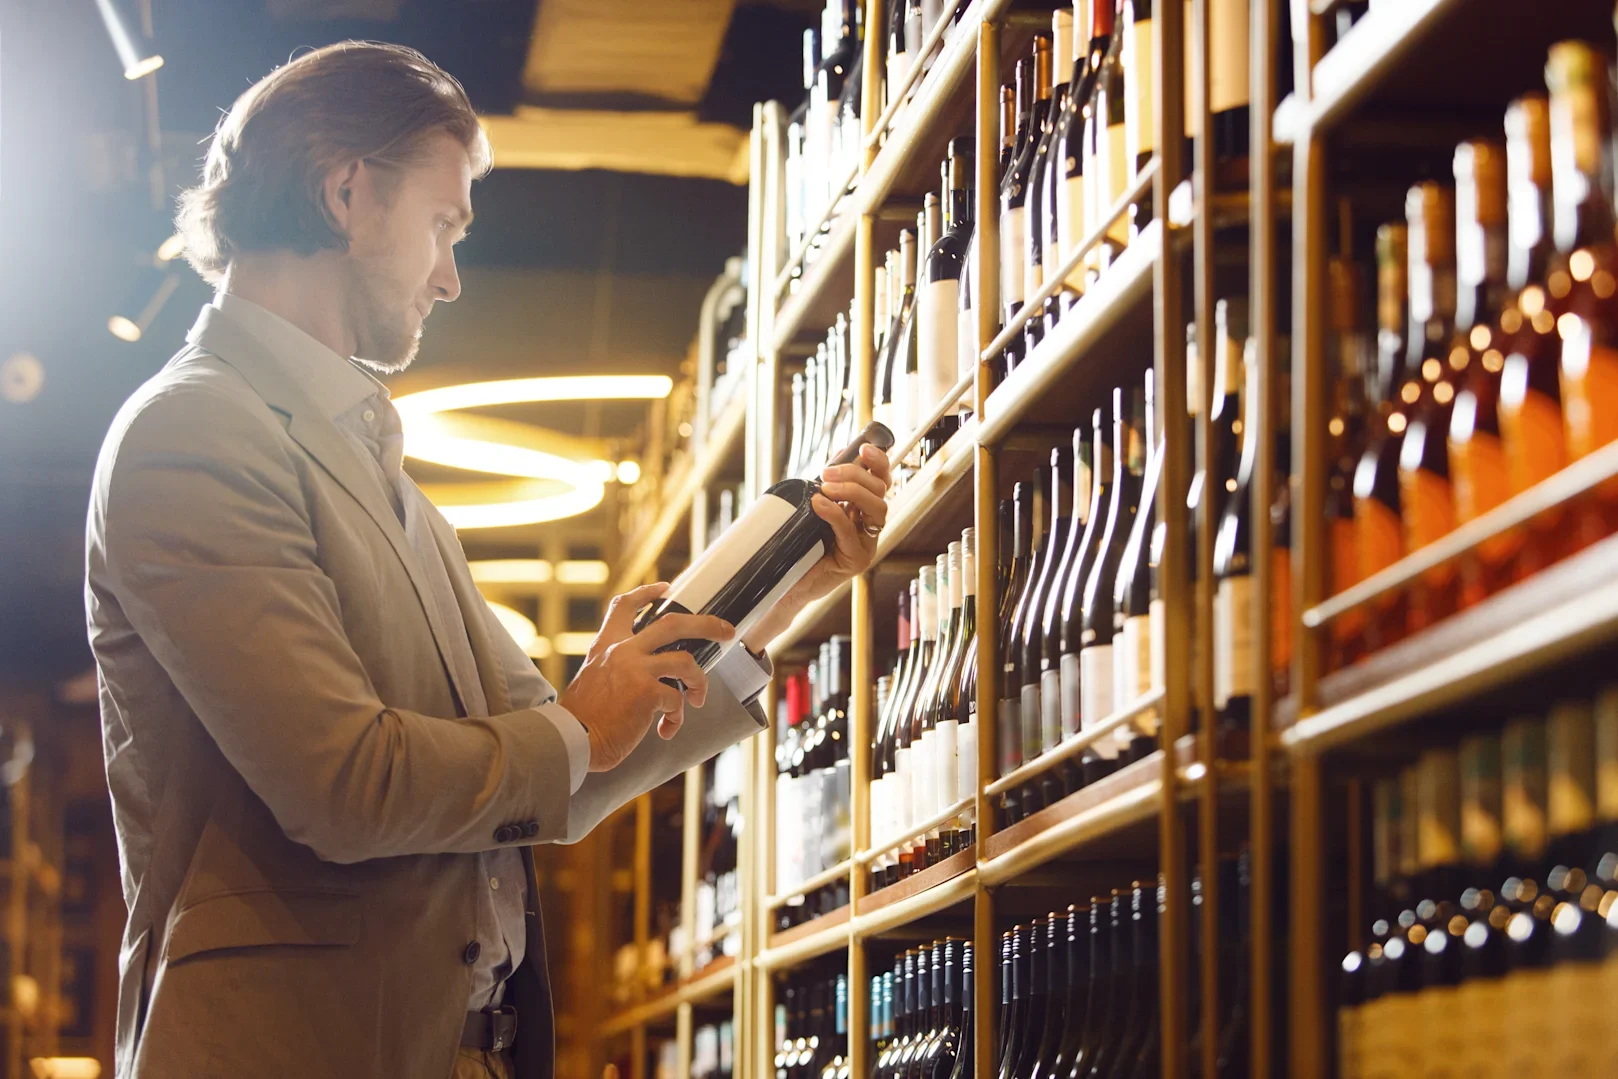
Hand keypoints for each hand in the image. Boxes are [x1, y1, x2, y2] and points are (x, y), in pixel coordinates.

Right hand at [560, 583, 735, 770]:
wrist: (570, 739)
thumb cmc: (583, 718)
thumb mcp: (593, 678)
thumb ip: (617, 668)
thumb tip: (650, 677)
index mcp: (605, 645)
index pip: (623, 606)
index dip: (646, 593)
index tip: (665, 588)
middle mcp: (622, 650)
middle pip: (673, 623)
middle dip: (706, 624)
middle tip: (725, 630)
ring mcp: (635, 669)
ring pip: (686, 662)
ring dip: (699, 682)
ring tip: (697, 698)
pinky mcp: (646, 692)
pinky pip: (677, 700)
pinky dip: (676, 717)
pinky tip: (665, 730)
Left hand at [743, 443, 892, 651]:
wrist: (787, 581)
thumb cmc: (801, 545)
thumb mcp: (815, 508)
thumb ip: (829, 484)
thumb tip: (839, 453)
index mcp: (864, 509)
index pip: (882, 481)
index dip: (879, 462)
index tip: (863, 447)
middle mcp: (871, 526)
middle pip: (880, 491)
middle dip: (855, 474)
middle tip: (826, 472)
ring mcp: (867, 544)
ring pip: (876, 509)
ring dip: (851, 491)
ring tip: (824, 487)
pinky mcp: (856, 561)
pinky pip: (851, 533)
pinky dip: (835, 514)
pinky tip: (819, 504)